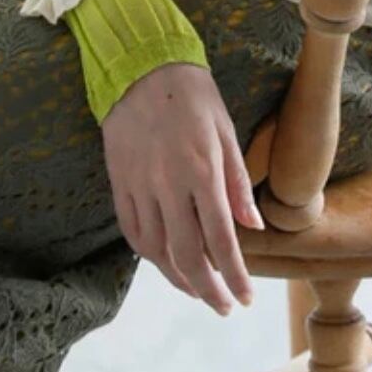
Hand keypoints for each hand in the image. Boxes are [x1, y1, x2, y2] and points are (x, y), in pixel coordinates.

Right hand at [101, 61, 264, 315]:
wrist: (140, 65)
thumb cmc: (192, 94)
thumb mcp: (225, 129)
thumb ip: (238, 181)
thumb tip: (253, 227)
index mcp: (201, 170)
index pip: (220, 239)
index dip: (234, 275)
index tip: (244, 297)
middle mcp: (168, 184)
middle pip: (186, 254)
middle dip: (208, 289)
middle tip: (222, 306)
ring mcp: (139, 184)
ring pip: (156, 250)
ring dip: (177, 278)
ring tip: (197, 289)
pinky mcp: (119, 181)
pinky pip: (132, 230)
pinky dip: (148, 254)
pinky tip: (163, 261)